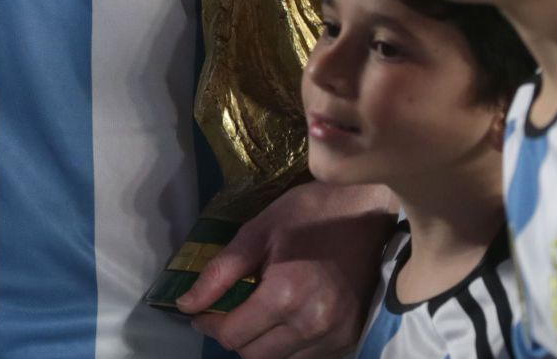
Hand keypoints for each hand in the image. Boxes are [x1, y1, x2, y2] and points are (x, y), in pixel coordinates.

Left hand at [176, 181, 393, 358]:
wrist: (370, 212)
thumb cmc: (311, 213)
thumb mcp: (258, 231)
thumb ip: (220, 272)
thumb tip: (186, 304)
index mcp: (285, 295)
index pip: (233, 336)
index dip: (210, 324)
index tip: (202, 312)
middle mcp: (311, 324)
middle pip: (254, 357)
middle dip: (235, 336)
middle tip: (230, 311)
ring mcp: (334, 336)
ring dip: (263, 343)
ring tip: (261, 312)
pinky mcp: (350, 339)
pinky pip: (307, 357)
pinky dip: (290, 345)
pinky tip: (289, 317)